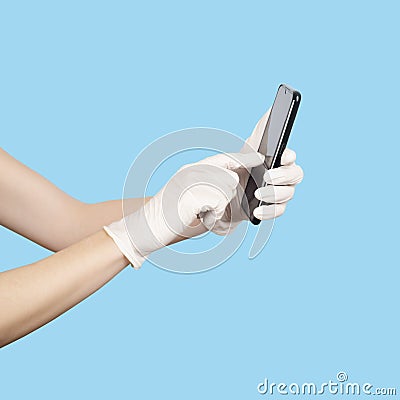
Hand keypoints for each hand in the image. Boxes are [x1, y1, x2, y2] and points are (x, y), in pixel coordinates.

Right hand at [104, 152, 263, 268]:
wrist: (146, 227)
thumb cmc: (171, 216)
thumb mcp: (191, 195)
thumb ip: (210, 186)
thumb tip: (234, 181)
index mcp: (192, 169)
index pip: (223, 158)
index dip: (242, 157)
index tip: (257, 157)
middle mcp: (192, 170)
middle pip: (230, 176)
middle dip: (227, 197)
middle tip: (207, 209)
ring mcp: (191, 180)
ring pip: (226, 189)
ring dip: (219, 207)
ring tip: (200, 213)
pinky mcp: (193, 194)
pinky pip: (219, 203)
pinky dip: (213, 215)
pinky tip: (198, 217)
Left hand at [210, 109, 303, 234]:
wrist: (222, 195)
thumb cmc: (235, 168)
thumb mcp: (242, 150)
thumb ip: (257, 134)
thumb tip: (269, 111)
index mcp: (276, 160)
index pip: (291, 157)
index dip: (290, 157)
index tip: (282, 157)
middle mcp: (281, 176)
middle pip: (296, 175)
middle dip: (283, 176)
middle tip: (267, 177)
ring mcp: (278, 193)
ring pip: (289, 194)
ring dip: (274, 195)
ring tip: (257, 195)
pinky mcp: (270, 209)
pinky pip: (279, 211)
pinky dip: (269, 212)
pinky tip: (257, 212)